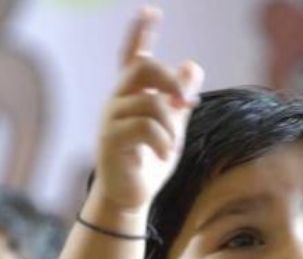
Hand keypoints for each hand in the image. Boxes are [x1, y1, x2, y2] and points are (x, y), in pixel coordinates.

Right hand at [93, 6, 203, 214]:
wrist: (130, 197)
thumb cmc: (148, 163)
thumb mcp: (171, 127)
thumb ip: (179, 99)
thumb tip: (193, 64)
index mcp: (131, 96)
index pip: (132, 57)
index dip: (140, 33)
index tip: (151, 10)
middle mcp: (117, 101)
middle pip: (143, 67)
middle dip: (169, 80)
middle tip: (187, 102)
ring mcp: (110, 119)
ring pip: (151, 103)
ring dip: (171, 127)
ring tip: (172, 147)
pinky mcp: (110, 139)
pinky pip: (145, 127)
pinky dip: (164, 141)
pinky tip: (167, 155)